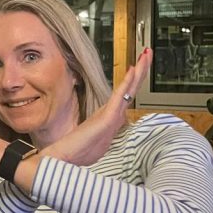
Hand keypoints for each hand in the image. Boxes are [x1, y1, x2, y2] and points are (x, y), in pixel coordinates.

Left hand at [42, 48, 151, 165]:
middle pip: (131, 89)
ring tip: (146, 56)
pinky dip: (127, 84)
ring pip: (129, 90)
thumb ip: (96, 129)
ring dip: (138, 72)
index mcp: (109, 118)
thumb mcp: (87, 137)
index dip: (133, 79)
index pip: (124, 94)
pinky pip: (119, 98)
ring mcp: (111, 118)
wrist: (64, 160)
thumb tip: (99, 125)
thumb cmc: (74, 151)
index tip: (139, 64)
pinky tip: (132, 71)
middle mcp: (113, 116)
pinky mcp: (106, 120)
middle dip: (141, 70)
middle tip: (148, 53)